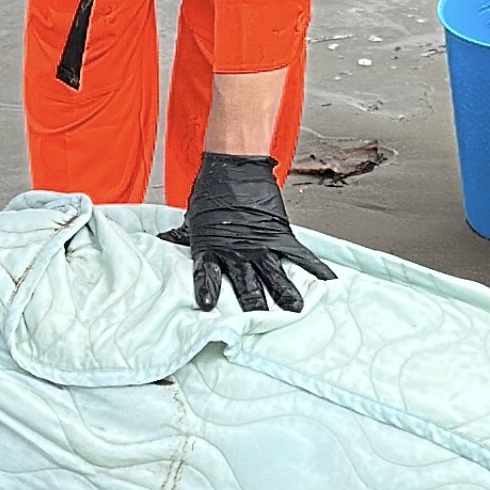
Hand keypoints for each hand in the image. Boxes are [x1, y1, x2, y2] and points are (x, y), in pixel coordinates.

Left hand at [161, 153, 337, 312]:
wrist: (234, 165)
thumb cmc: (212, 191)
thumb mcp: (193, 219)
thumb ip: (183, 237)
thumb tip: (162, 242)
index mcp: (211, 247)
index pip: (206, 275)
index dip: (207, 291)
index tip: (208, 307)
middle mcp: (237, 250)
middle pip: (246, 286)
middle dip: (254, 307)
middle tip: (261, 324)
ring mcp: (261, 244)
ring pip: (274, 276)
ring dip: (285, 294)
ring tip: (295, 310)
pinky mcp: (280, 234)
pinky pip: (300, 255)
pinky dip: (315, 269)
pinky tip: (327, 282)